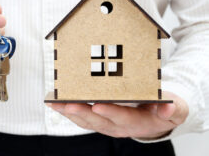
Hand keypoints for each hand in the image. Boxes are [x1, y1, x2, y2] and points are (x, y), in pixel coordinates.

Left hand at [47, 92, 188, 138]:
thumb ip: (173, 108)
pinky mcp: (99, 121)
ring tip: (56, 104)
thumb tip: (168, 109)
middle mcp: (118, 126)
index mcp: (137, 122)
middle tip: (67, 104)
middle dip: (81, 112)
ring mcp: (107, 124)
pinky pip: (82, 118)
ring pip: (86, 121)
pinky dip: (70, 112)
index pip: (122, 118)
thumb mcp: (174, 108)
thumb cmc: (162, 110)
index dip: (110, 112)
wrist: (155, 118)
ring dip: (70, 113)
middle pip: (98, 121)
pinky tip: (58, 105)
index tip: (97, 105)